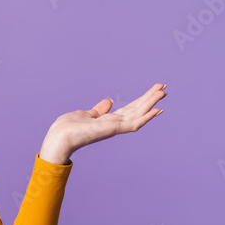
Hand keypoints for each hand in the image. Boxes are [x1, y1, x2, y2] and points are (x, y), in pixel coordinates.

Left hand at [41, 83, 167, 162]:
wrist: (60, 137)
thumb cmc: (69, 128)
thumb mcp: (86, 114)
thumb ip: (99, 110)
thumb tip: (109, 101)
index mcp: (109, 120)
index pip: (130, 109)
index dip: (143, 101)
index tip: (154, 91)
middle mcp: (114, 124)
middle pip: (137, 109)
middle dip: (151, 99)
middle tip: (164, 87)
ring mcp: (115, 127)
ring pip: (138, 114)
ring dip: (151, 103)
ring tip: (164, 92)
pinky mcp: (113, 129)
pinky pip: (133, 123)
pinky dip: (145, 117)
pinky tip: (156, 110)